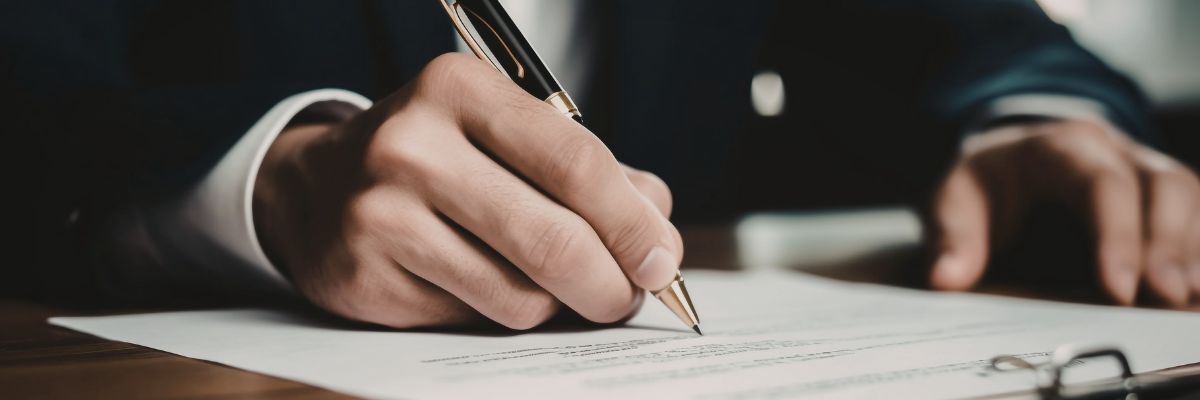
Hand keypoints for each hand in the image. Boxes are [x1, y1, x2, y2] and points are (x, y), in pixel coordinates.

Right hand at [253, 53, 682, 328]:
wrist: (316, 186)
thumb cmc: (435, 157)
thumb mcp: (504, 134)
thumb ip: (586, 172)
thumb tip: (656, 230)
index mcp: (459, 90)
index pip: (575, 163)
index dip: (633, 223)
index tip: (663, 260)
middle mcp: (412, 146)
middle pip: (554, 241)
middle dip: (611, 285)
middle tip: (626, 297)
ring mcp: (380, 215)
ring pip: (519, 297)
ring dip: (556, 305)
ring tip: (550, 286)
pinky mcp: (365, 279)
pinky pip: (473, 320)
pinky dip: (499, 314)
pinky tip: (483, 284)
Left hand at [929, 119, 1199, 305]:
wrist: (1011, 159)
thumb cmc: (988, 184)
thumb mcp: (955, 198)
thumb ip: (952, 236)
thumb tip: (946, 278)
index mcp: (1061, 147)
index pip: (1100, 183)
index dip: (1115, 235)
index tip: (1117, 288)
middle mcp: (1114, 151)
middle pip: (1160, 187)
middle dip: (1166, 244)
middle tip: (1165, 297)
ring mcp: (1145, 169)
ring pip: (1188, 195)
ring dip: (1192, 248)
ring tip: (1187, 298)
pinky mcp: (1162, 195)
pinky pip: (1197, 212)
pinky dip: (1199, 248)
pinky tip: (1197, 288)